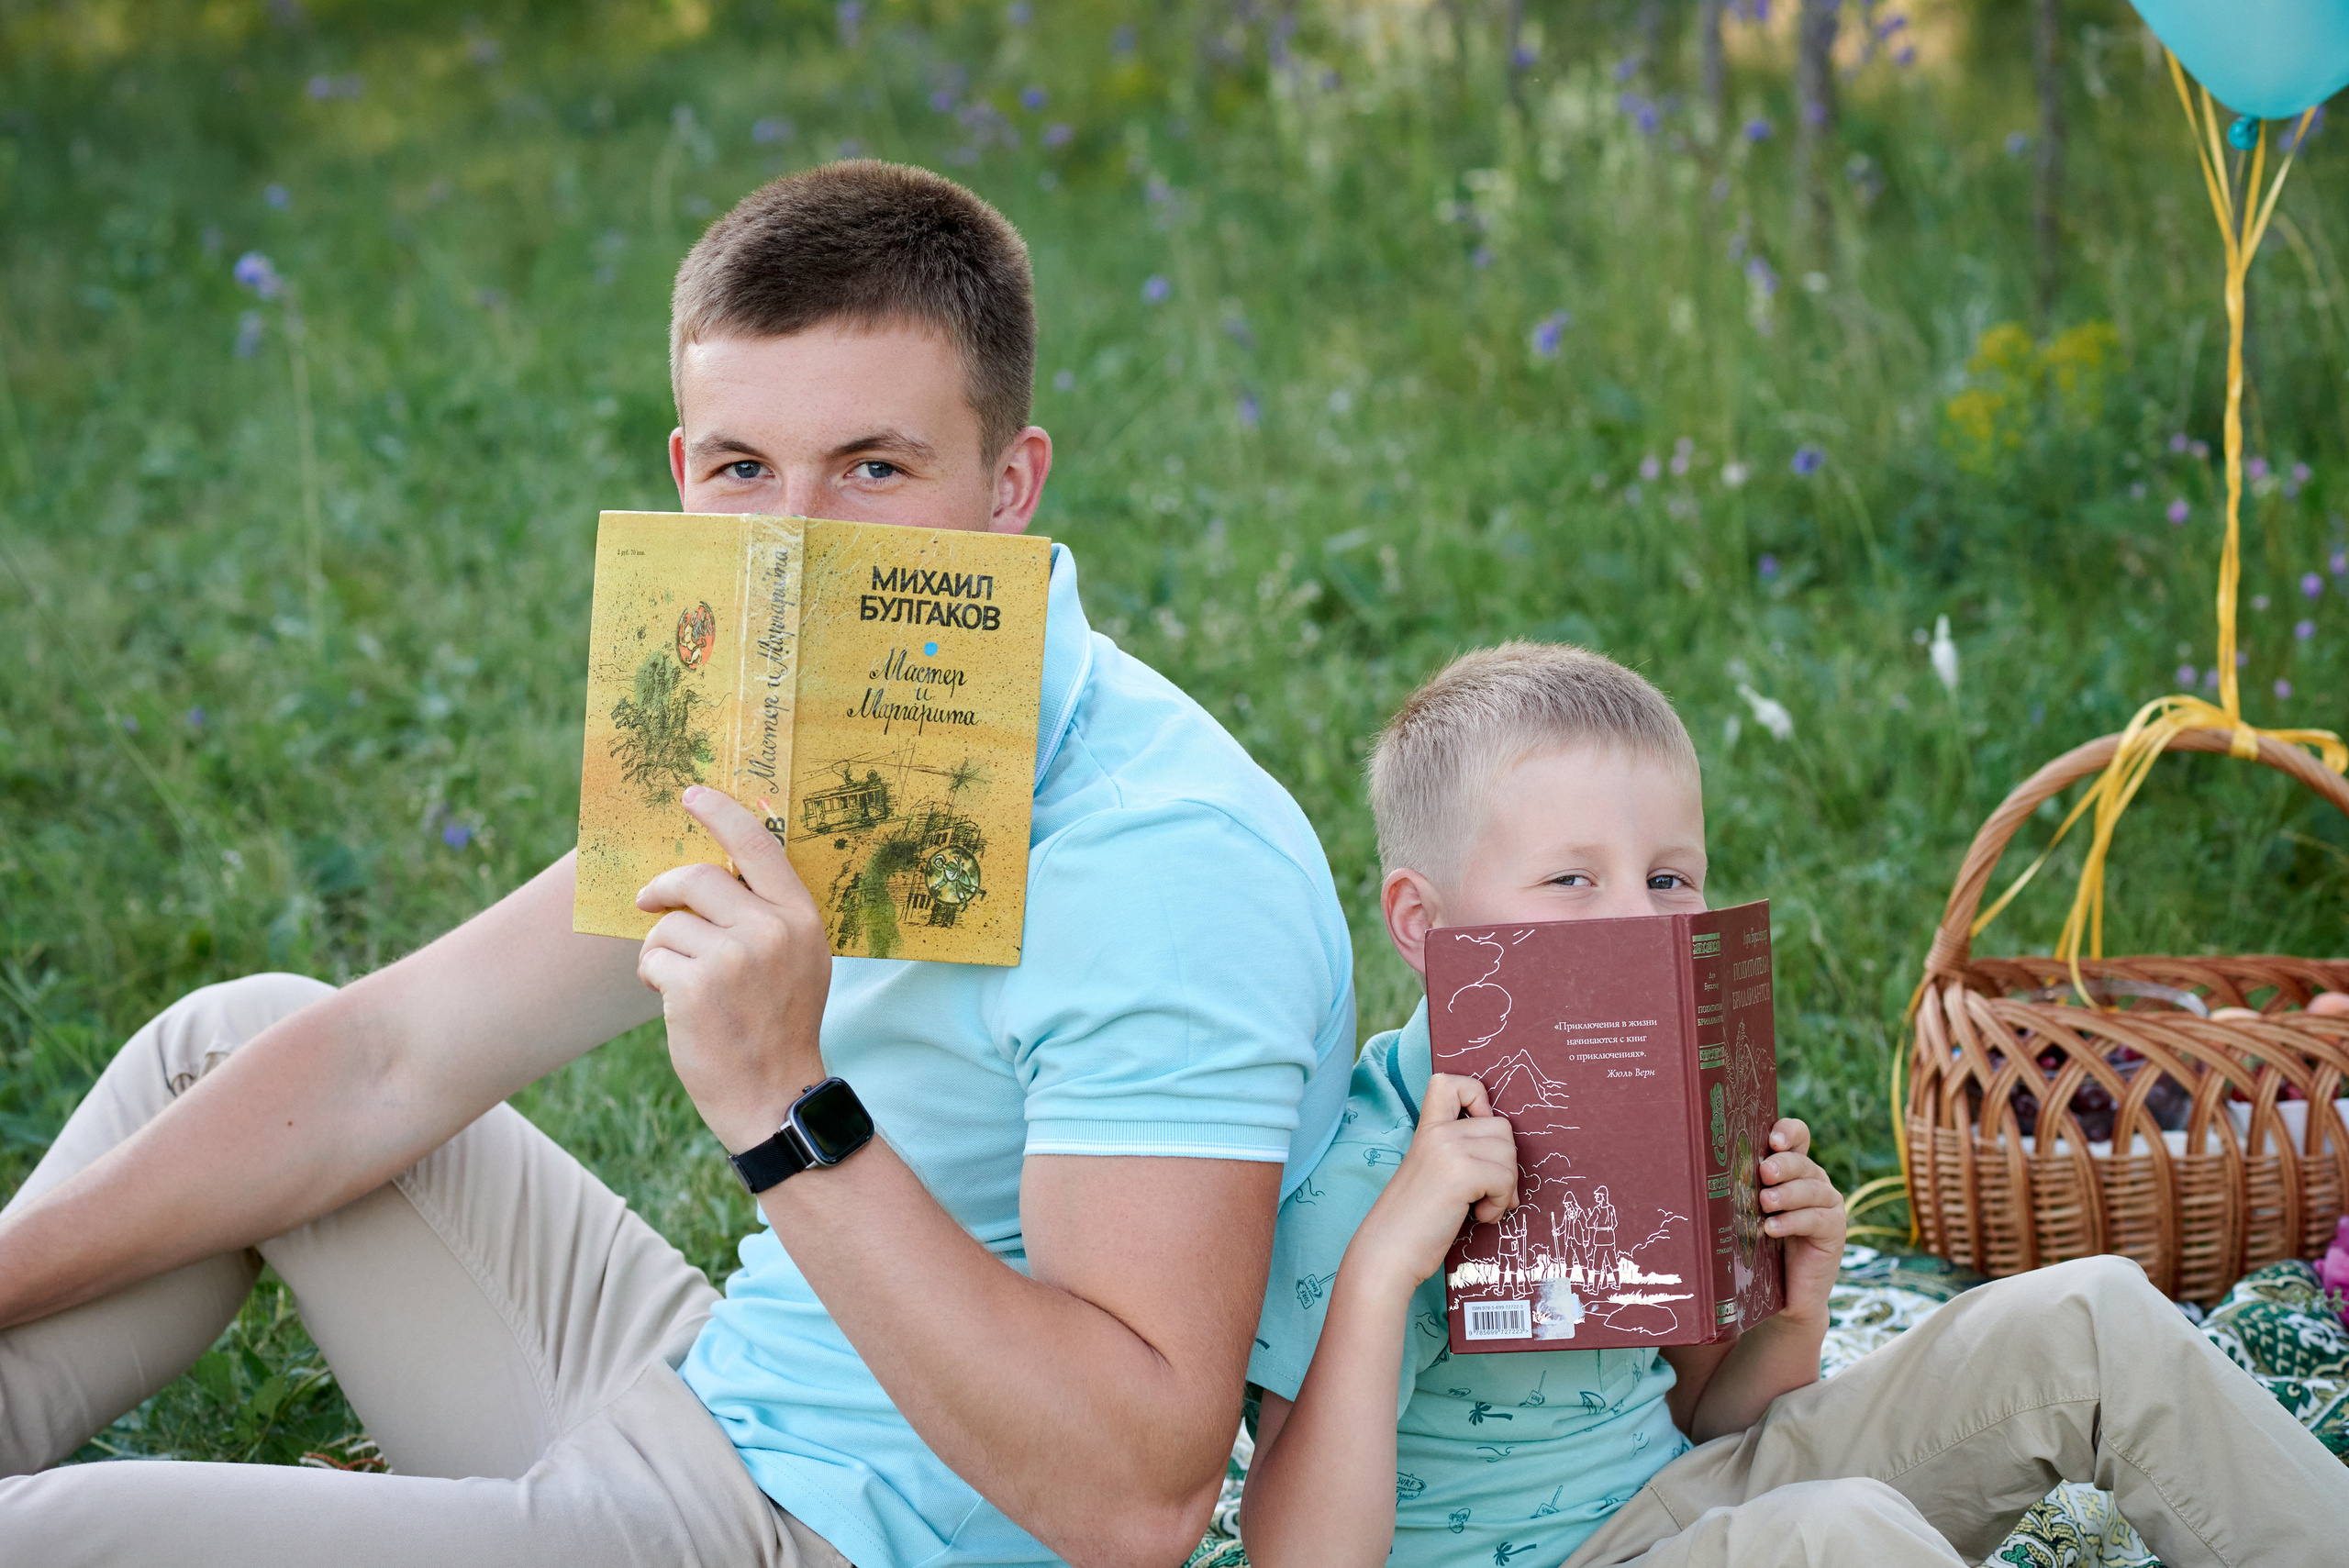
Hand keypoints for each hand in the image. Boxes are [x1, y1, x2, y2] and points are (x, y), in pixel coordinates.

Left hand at [635, 785, 832, 1152]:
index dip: (721, 812)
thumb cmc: (780, 1025)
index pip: (758, 845)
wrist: (774, 1094)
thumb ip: (769, 915)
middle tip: (650, 904)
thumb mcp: (799, 960)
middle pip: (699, 878)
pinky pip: (652, 958)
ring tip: (683, 983)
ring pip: (669, 922)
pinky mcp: (695, 987)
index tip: (692, 795)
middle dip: (666, 890)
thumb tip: (714, 872)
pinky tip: (676, 1004)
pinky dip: (654, 978)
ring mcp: (734, 958)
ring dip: (663, 950)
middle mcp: (771, 930)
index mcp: (801, 917)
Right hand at [1345, 1074, 1519, 1299]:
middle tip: (1485, 1193)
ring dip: (1504, 1188)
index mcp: (1427, 1129)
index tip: (1476, 1133)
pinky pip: (1505, 1180)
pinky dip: (1499, 1204)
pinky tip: (1478, 1216)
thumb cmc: (1413, 1222)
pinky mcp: (1460, 1174)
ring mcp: (1448, 1150)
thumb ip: (1460, 1153)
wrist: (1387, 1253)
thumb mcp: (1433, 1172)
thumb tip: (1511, 1157)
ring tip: (1477, 1207)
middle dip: (1503, 1165)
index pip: (1451, 1082)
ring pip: (1509, 1156)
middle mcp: (1437, 1132)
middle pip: (1502, 1128)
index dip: (1477, 1097)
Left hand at [1756, 1118, 1843, 1325]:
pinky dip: (1793, 1222)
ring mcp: (1828, 1204)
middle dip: (1782, 1165)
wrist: (1783, 1295)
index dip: (1789, 1132)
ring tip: (1765, 1203)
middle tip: (1764, 1173)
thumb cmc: (1758, 1247)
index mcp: (1793, 1168)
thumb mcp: (1747, 1211)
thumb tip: (1702, 1167)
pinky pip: (1817, 1219)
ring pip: (1812, 1189)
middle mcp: (1814, 1181)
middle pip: (1802, 1162)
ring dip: (1787, 1194)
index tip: (1772, 1140)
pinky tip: (1773, 1228)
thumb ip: (1741, 1187)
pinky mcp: (1835, 1230)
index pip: (1798, 1136)